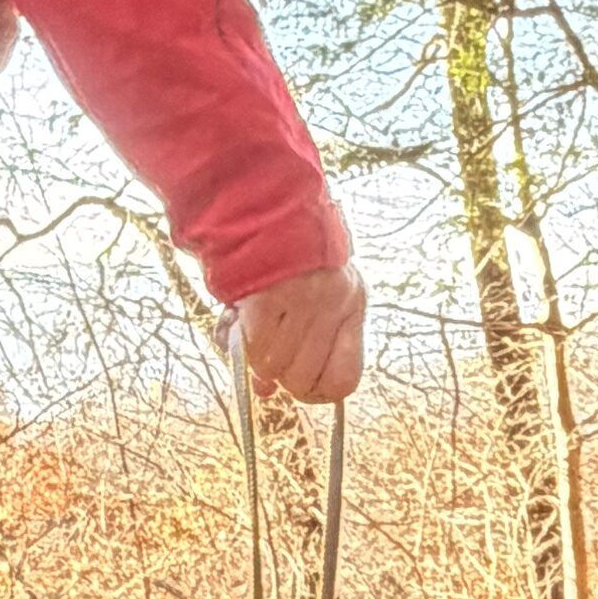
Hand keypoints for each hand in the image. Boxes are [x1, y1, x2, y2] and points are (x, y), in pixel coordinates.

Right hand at [236, 261, 366, 406]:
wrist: (267, 207)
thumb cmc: (289, 260)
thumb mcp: (308, 300)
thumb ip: (294, 348)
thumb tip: (262, 391)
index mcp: (354, 306)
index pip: (344, 381)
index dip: (316, 391)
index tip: (299, 383)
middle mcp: (336, 304)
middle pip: (302, 380)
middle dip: (280, 374)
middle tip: (273, 349)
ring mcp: (304, 299)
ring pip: (273, 366)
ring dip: (258, 354)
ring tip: (259, 326)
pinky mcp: (271, 294)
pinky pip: (254, 344)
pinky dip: (243, 339)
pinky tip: (245, 318)